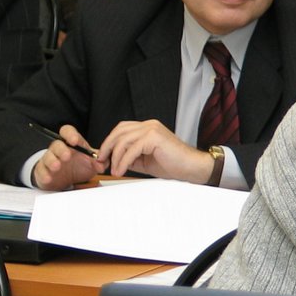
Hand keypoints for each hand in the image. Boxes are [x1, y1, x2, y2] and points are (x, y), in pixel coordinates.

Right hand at [32, 124, 104, 189]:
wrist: (66, 179)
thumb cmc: (78, 166)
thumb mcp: (91, 164)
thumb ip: (99, 162)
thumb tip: (102, 164)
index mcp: (71, 144)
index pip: (67, 132)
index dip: (70, 134)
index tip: (75, 141)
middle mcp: (59, 149)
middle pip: (56, 144)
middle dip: (61, 149)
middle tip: (67, 156)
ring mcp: (50, 159)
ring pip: (47, 156)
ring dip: (52, 161)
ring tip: (57, 166)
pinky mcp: (43, 171)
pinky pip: (41, 170)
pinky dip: (45, 174)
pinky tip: (49, 178)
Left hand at [99, 119, 213, 182]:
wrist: (192, 168)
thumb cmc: (174, 165)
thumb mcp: (145, 161)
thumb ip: (130, 157)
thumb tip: (113, 161)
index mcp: (148, 128)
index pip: (122, 129)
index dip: (109, 142)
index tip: (103, 157)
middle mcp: (149, 125)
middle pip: (119, 131)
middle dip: (107, 147)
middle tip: (102, 162)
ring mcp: (152, 129)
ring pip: (123, 140)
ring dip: (115, 157)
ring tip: (114, 170)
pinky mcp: (154, 137)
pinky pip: (131, 149)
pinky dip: (123, 161)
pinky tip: (121, 170)